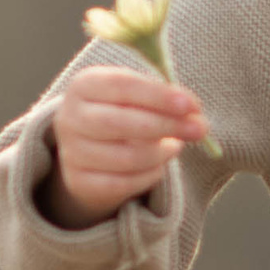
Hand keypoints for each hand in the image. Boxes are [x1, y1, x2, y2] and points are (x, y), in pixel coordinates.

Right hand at [43, 64, 210, 227]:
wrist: (90, 149)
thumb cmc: (123, 112)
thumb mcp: (138, 96)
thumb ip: (165, 99)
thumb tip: (194, 113)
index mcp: (84, 85)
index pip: (122, 86)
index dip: (158, 96)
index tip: (190, 105)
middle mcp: (70, 117)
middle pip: (120, 123)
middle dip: (166, 126)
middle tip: (199, 129)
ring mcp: (72, 152)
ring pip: (126, 157)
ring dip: (161, 153)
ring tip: (176, 146)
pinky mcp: (79, 182)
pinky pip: (123, 184)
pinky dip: (150, 175)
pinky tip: (160, 165)